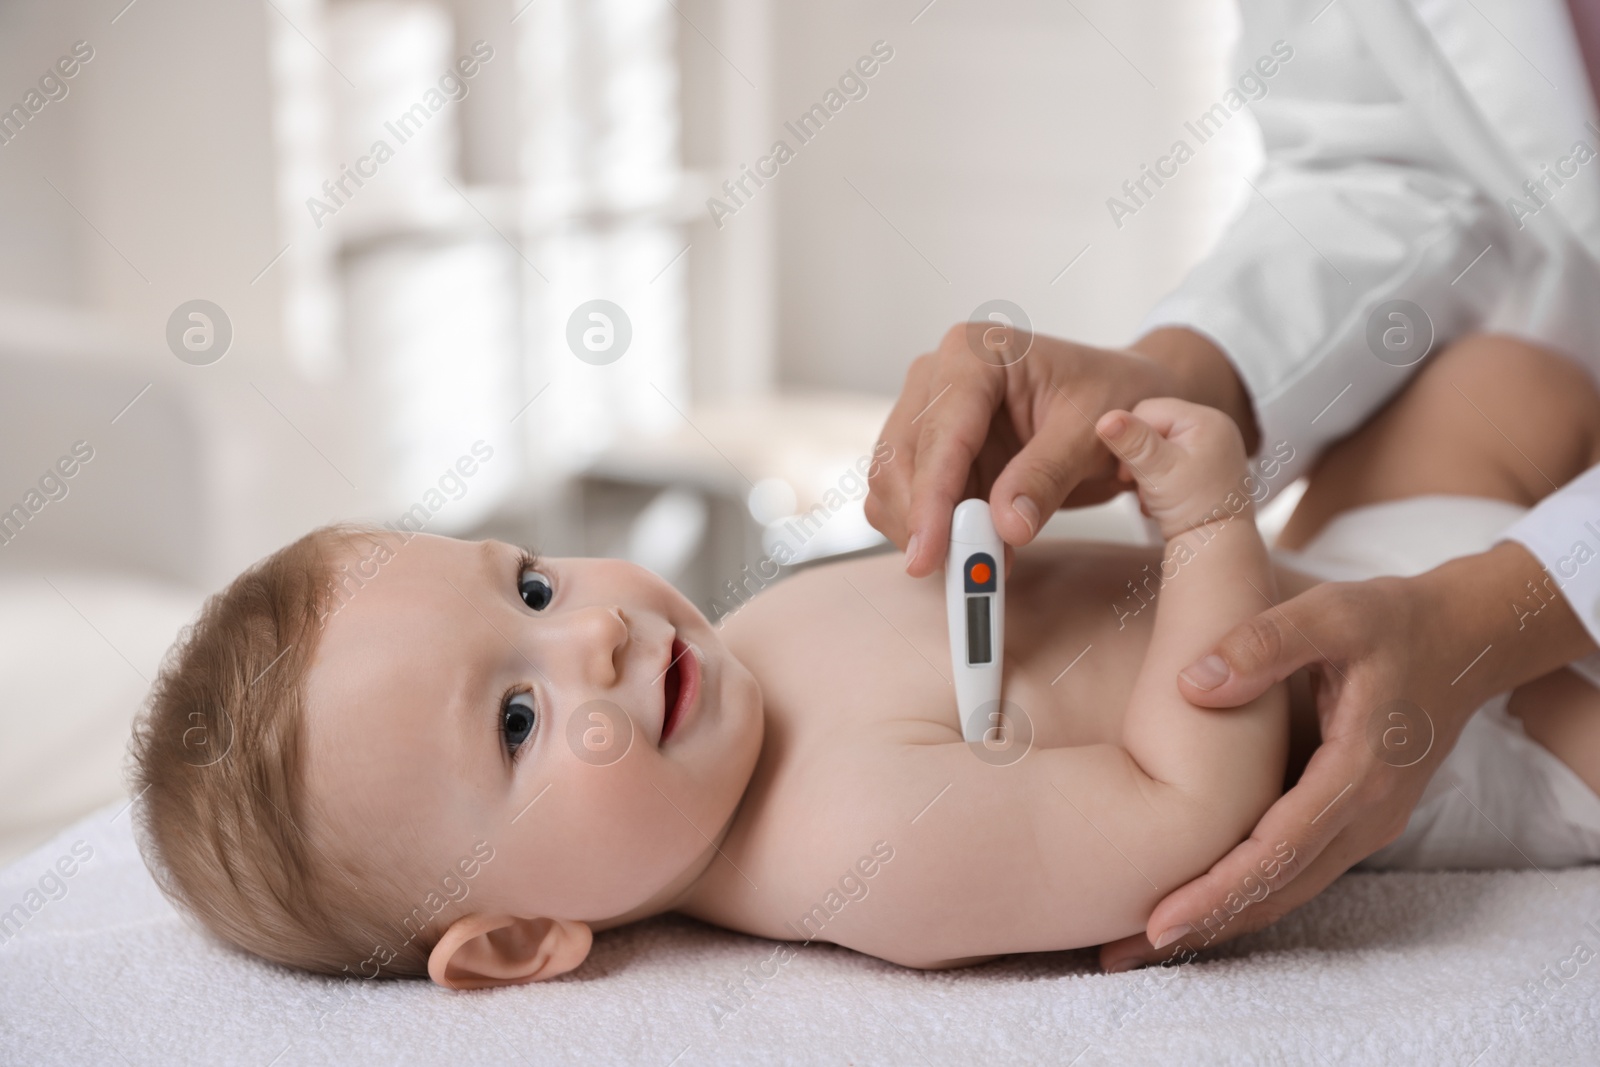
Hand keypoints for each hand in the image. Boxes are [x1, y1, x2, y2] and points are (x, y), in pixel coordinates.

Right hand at [865, 326, 1256, 577]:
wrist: (1123, 403)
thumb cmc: (1111, 397)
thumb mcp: (1092, 433)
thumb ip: (1046, 476)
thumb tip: (1006, 527)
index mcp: (974, 352)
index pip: (940, 431)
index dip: (930, 498)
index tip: (929, 553)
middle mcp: (936, 377)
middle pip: (899, 460)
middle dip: (924, 522)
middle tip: (964, 573)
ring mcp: (927, 413)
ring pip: (893, 486)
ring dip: (926, 533)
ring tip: (982, 563)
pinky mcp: (930, 451)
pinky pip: (909, 501)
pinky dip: (934, 533)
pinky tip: (976, 549)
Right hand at [1093, 398, 1250, 541]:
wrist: (1217, 548)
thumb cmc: (1193, 510)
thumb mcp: (1157, 472)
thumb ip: (1132, 443)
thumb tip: (1106, 418)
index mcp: (1207, 419)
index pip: (1148, 409)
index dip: (1129, 439)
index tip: (1128, 473)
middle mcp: (1214, 427)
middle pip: (1153, 426)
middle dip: (1139, 457)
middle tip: (1140, 485)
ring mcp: (1213, 447)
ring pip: (1159, 444)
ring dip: (1146, 470)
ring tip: (1154, 495)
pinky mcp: (1207, 465)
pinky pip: (1171, 459)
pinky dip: (1159, 477)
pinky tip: (1161, 498)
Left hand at [1097, 541, 1594, 972]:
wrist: (1464, 638)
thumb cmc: (1391, 621)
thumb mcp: (1332, 613)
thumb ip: (1264, 643)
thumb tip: (1191, 686)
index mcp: (1359, 771)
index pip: (1279, 847)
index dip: (1218, 888)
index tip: (1161, 919)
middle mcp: (1367, 813)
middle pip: (1279, 887)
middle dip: (1205, 923)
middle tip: (1124, 952)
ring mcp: (1366, 823)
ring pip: (1289, 889)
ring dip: (1223, 918)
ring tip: (1146, 942)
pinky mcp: (1355, 819)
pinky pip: (1297, 871)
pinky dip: (1249, 894)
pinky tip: (1202, 904)